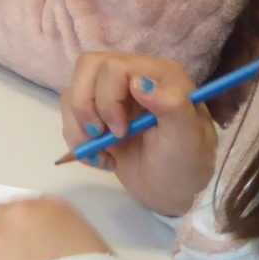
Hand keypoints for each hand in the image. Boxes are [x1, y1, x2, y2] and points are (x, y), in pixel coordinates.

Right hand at [62, 53, 217, 215]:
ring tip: (101, 153)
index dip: (108, 98)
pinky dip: (76, 139)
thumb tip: (139, 82)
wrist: (172, 192)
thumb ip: (173, 107)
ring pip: (73, 91)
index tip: (121, 132)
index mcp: (159, 75)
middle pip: (87, 68)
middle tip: (102, 136)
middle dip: (86, 108)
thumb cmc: (186, 165)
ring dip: (79, 127)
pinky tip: (100, 157)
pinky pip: (69, 114)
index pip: (114, 66)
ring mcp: (112, 95)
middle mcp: (133, 77)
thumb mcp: (189, 140)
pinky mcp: (97, 114)